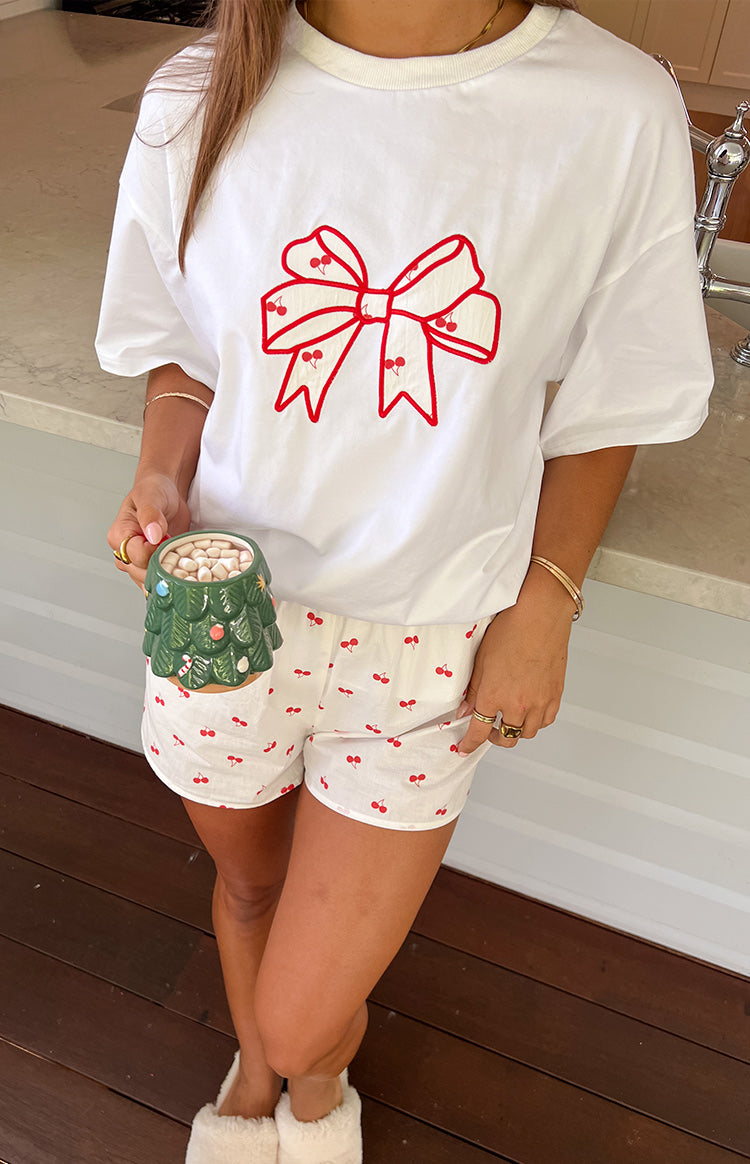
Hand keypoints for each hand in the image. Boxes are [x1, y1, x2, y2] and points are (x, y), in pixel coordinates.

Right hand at [106, 471, 191, 592]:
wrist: (165, 492)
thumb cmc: (154, 491)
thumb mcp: (151, 496)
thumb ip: (150, 515)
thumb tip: (153, 534)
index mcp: (119, 536)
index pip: (136, 556)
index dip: (155, 552)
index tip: (167, 540)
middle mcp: (125, 552)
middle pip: (142, 574)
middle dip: (163, 567)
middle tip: (180, 551)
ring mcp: (140, 562)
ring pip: (151, 582)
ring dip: (169, 576)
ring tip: (183, 560)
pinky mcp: (153, 565)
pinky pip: (160, 581)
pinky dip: (172, 580)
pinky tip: (183, 573)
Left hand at [456, 582, 574, 753]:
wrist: (541, 614)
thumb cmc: (511, 629)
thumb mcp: (482, 660)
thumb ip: (474, 690)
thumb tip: (465, 709)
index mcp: (494, 695)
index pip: (479, 731)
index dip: (470, 743)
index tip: (465, 748)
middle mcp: (518, 704)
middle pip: (507, 737)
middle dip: (495, 738)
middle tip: (488, 731)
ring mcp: (540, 701)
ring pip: (527, 733)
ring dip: (516, 730)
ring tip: (510, 719)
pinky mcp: (556, 694)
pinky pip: (546, 721)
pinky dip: (536, 721)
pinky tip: (530, 711)